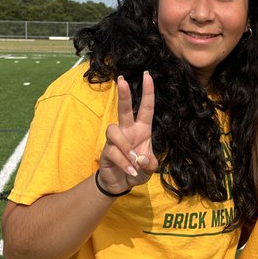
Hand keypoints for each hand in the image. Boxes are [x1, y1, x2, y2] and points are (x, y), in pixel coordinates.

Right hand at [97, 73, 158, 194]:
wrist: (121, 183)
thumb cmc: (137, 170)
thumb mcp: (150, 169)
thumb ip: (150, 164)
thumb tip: (141, 158)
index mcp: (142, 130)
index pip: (146, 108)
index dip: (147, 92)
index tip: (147, 75)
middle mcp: (128, 131)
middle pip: (124, 109)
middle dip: (124, 95)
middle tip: (122, 80)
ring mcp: (116, 140)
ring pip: (114, 131)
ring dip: (126, 147)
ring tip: (134, 162)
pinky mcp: (107, 151)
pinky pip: (114, 152)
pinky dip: (124, 163)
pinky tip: (130, 171)